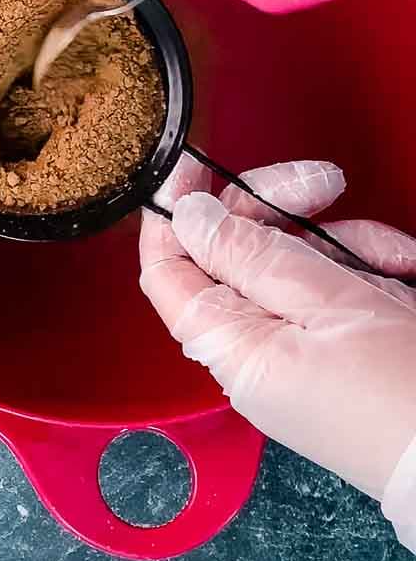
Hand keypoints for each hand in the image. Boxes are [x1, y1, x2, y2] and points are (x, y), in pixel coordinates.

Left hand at [140, 154, 415, 548]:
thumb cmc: (406, 398)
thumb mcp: (328, 304)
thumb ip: (252, 254)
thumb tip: (188, 216)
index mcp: (231, 346)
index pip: (168, 271)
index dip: (173, 213)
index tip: (191, 162)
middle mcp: (256, 349)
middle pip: (234, 253)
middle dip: (276, 208)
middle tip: (323, 181)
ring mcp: (301, 347)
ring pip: (294, 261)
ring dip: (343, 241)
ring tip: (395, 256)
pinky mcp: (345, 345)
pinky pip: (337, 287)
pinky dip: (371, 267)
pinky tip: (405, 269)